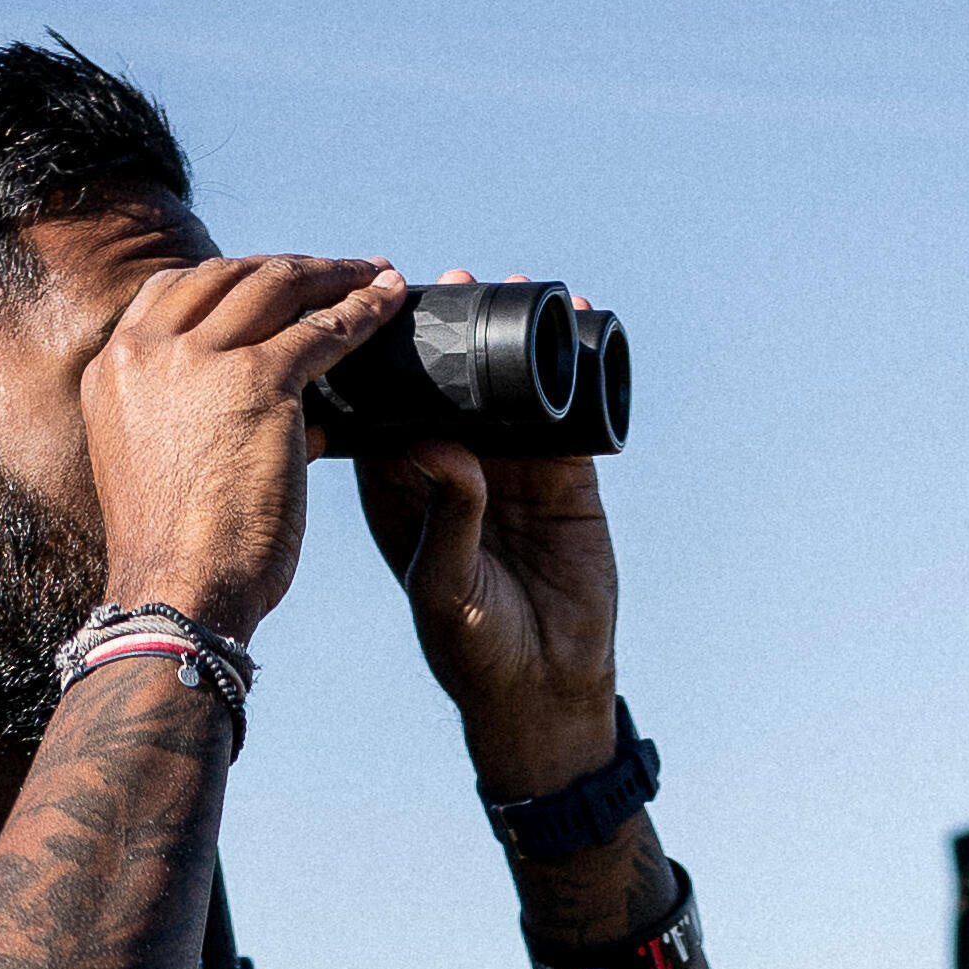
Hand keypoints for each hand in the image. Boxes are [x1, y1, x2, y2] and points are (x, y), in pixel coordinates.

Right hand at [83, 255, 407, 648]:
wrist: (178, 593)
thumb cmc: (179, 555)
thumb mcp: (160, 464)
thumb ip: (195, 421)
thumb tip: (298, 414)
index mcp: (114, 367)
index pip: (174, 290)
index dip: (232, 278)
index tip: (274, 281)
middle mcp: (145, 350)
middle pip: (227, 275)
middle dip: (289, 267)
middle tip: (338, 269)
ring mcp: (199, 360)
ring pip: (276, 285)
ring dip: (333, 274)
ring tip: (375, 273)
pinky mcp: (256, 381)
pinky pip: (322, 328)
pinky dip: (363, 311)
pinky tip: (390, 302)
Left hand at [349, 268, 621, 799]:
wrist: (546, 690)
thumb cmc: (474, 652)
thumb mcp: (446, 586)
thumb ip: (446, 516)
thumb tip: (435, 442)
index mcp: (402, 491)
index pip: (387, 410)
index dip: (388, 360)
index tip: (391, 307)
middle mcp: (452, 470)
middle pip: (446, 384)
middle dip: (451, 331)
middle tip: (458, 279)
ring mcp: (511, 471)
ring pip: (506, 387)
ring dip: (512, 339)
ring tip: (520, 284)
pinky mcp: (565, 478)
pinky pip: (567, 410)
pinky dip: (574, 367)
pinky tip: (580, 323)